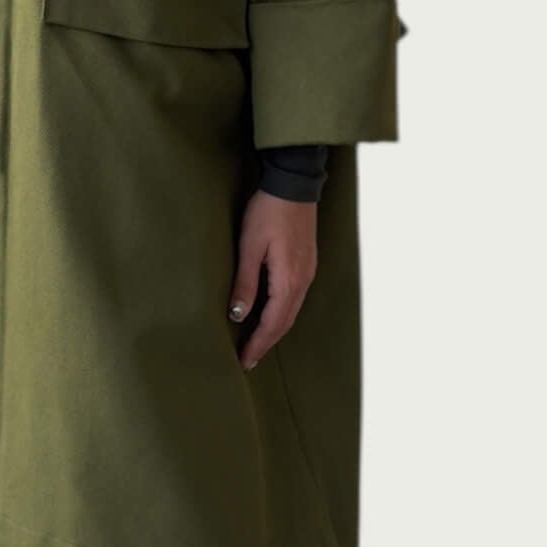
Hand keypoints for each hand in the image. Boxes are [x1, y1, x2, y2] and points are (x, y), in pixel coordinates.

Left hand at [227, 190, 317, 370]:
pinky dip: (282, 314)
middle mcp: (303, 281)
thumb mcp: (249, 246)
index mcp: (288, 280)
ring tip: (257, 343)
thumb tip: (238, 315)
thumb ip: (245, 282)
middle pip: (285, 323)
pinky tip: (270, 315)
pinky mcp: (306, 263)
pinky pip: (295, 298)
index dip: (258, 345)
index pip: (272, 324)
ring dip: (274, 330)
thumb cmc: (268, 211)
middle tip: (248, 360)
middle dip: (266, 343)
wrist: (294, 184)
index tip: (244, 362)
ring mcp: (307, 272)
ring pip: (291, 312)